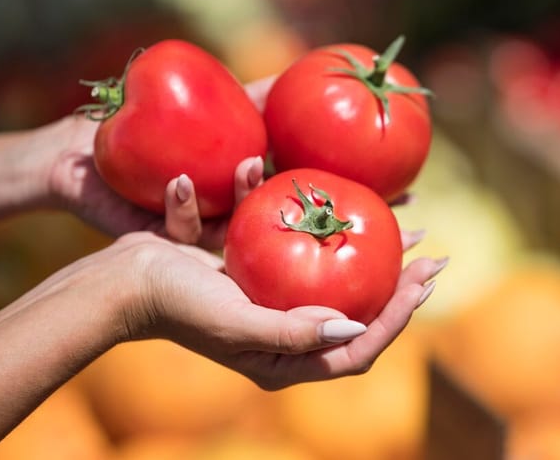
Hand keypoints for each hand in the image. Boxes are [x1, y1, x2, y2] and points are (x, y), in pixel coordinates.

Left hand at [42, 78, 275, 247]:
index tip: (306, 153)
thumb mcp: (200, 101)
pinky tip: (178, 182)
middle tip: (263, 161)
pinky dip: (182, 208)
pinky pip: (177, 230)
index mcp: (234, 187)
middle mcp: (218, 212)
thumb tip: (293, 76)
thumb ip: (246, 96)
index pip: (272, 185)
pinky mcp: (157, 239)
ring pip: (223, 227)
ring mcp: (190, 228)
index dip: (293, 177)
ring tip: (243, 167)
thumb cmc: (140, 122)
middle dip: (264, 190)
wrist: (78, 150)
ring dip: (235, 200)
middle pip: (254, 211)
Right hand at [112, 231, 444, 389]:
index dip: (399, 318)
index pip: (359, 348)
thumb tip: (355, 326)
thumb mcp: (236, 325)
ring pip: (339, 278)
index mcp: (286, 358)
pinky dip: (325, 229)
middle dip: (399, 286)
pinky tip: (343, 201)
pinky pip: (303, 251)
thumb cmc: (177, 306)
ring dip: (372, 254)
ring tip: (410, 226)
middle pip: (359, 313)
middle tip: (433, 255)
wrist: (126, 279)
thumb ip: (293, 331)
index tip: (425, 281)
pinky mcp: (259, 271)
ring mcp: (274, 301)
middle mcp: (286, 333)